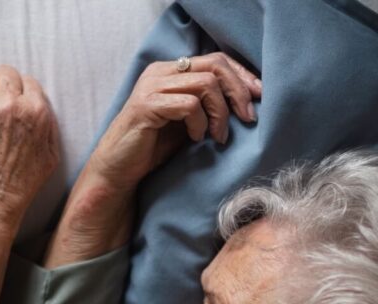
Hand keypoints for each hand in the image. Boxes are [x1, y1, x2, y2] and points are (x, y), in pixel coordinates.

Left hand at [0, 65, 60, 225]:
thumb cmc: (19, 186)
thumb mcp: (50, 157)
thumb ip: (48, 125)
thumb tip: (38, 107)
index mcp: (37, 111)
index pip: (28, 81)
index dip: (20, 90)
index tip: (13, 99)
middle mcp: (11, 103)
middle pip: (5, 73)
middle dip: (1, 84)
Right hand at [85, 52, 261, 191]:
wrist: (118, 169)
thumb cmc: (153, 147)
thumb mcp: (188, 121)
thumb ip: (208, 105)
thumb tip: (247, 100)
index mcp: (170, 70)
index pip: (215, 59)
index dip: (241, 75)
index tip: (259, 96)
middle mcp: (160, 72)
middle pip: (214, 66)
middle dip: (238, 92)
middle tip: (248, 118)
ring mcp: (152, 87)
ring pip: (205, 84)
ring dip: (220, 113)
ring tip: (217, 137)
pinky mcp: (147, 105)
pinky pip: (189, 105)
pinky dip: (200, 123)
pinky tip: (196, 139)